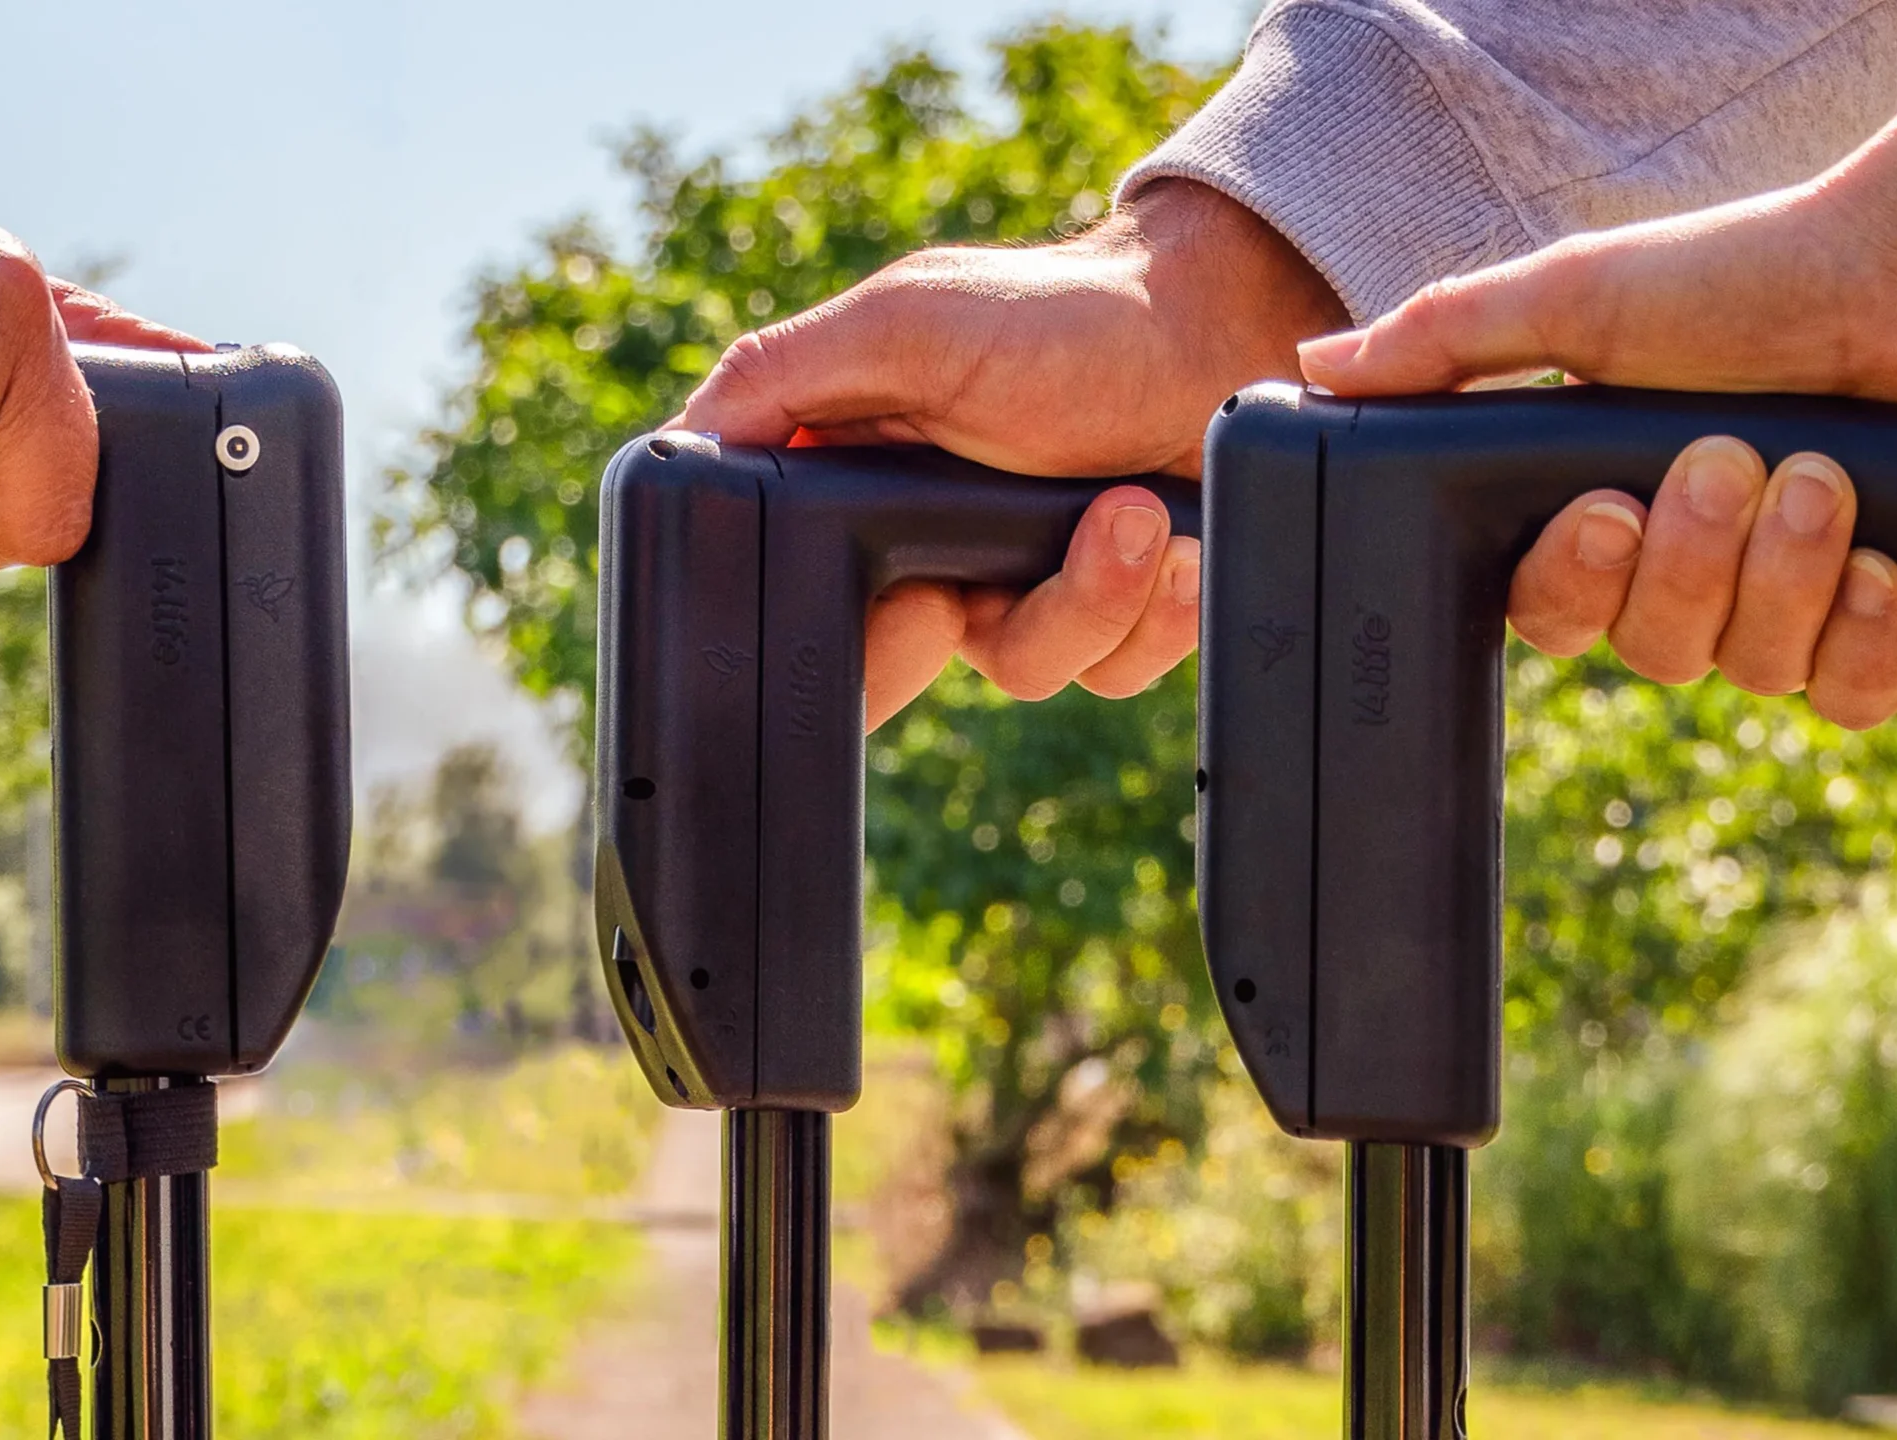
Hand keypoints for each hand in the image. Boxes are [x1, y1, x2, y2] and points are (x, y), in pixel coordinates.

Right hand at [673, 180, 1347, 728]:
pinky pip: (1110, 671)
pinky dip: (1150, 609)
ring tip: (1131, 515)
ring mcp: (1018, 583)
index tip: (906, 600)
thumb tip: (675, 453)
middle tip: (994, 581)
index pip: (792, 592)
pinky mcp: (1109, 611)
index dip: (828, 629)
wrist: (1221, 327)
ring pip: (1022, 669)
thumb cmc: (1063, 311)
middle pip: (903, 662)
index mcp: (853, 480)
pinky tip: (1172, 541)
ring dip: (1088, 596)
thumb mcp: (903, 325)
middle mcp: (924, 544)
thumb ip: (783, 378)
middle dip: (963, 622)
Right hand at [1298, 11, 1896, 728]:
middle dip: (1690, 564)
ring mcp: (1794, 593)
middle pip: (1648, 651)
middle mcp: (1696, 560)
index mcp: (1611, 500)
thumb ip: (1441, 343)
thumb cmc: (1761, 273)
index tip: (1607, 514)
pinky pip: (1849, 700)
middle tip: (1730, 463)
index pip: (1549, 611)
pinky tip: (1879, 564)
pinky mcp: (1894, 618)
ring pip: (1749, 672)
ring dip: (1783, 575)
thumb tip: (1313, 368)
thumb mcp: (1575, 297)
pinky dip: (1859, 640)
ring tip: (1821, 476)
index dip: (1575, 584)